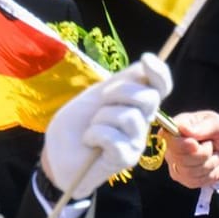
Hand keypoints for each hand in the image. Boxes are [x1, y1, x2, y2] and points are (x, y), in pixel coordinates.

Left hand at [42, 55, 173, 199]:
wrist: (57, 155)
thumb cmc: (76, 125)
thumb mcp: (96, 95)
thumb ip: (123, 80)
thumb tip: (148, 62)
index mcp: (136, 103)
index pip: (161, 86)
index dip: (160, 71)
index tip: (146, 59)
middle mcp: (142, 121)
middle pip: (149, 97)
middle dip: (120, 92)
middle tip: (102, 103)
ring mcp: (136, 141)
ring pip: (128, 117)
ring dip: (100, 119)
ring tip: (91, 129)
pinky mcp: (126, 158)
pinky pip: (114, 138)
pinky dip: (94, 135)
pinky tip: (89, 142)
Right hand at [166, 110, 218, 188]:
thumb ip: (203, 126)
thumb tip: (183, 128)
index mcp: (176, 128)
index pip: (168, 138)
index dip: (182, 144)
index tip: (195, 144)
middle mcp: (171, 147)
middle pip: (181, 158)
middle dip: (203, 153)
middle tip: (212, 144)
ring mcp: (176, 165)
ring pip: (191, 172)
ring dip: (210, 163)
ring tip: (215, 154)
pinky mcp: (184, 178)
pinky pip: (196, 181)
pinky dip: (211, 173)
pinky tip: (213, 164)